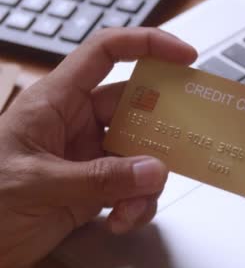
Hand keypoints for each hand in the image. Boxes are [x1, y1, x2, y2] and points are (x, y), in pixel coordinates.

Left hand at [0, 28, 197, 267]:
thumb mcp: (35, 183)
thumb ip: (99, 178)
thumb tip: (155, 171)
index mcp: (57, 101)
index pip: (106, 53)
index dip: (147, 45)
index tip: (185, 57)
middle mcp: (79, 124)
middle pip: (137, 109)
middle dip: (162, 130)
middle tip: (186, 144)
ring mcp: (89, 158)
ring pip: (141, 156)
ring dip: (147, 183)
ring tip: (130, 208)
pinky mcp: (95, 189)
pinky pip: (133, 189)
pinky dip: (136, 206)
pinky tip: (118, 222)